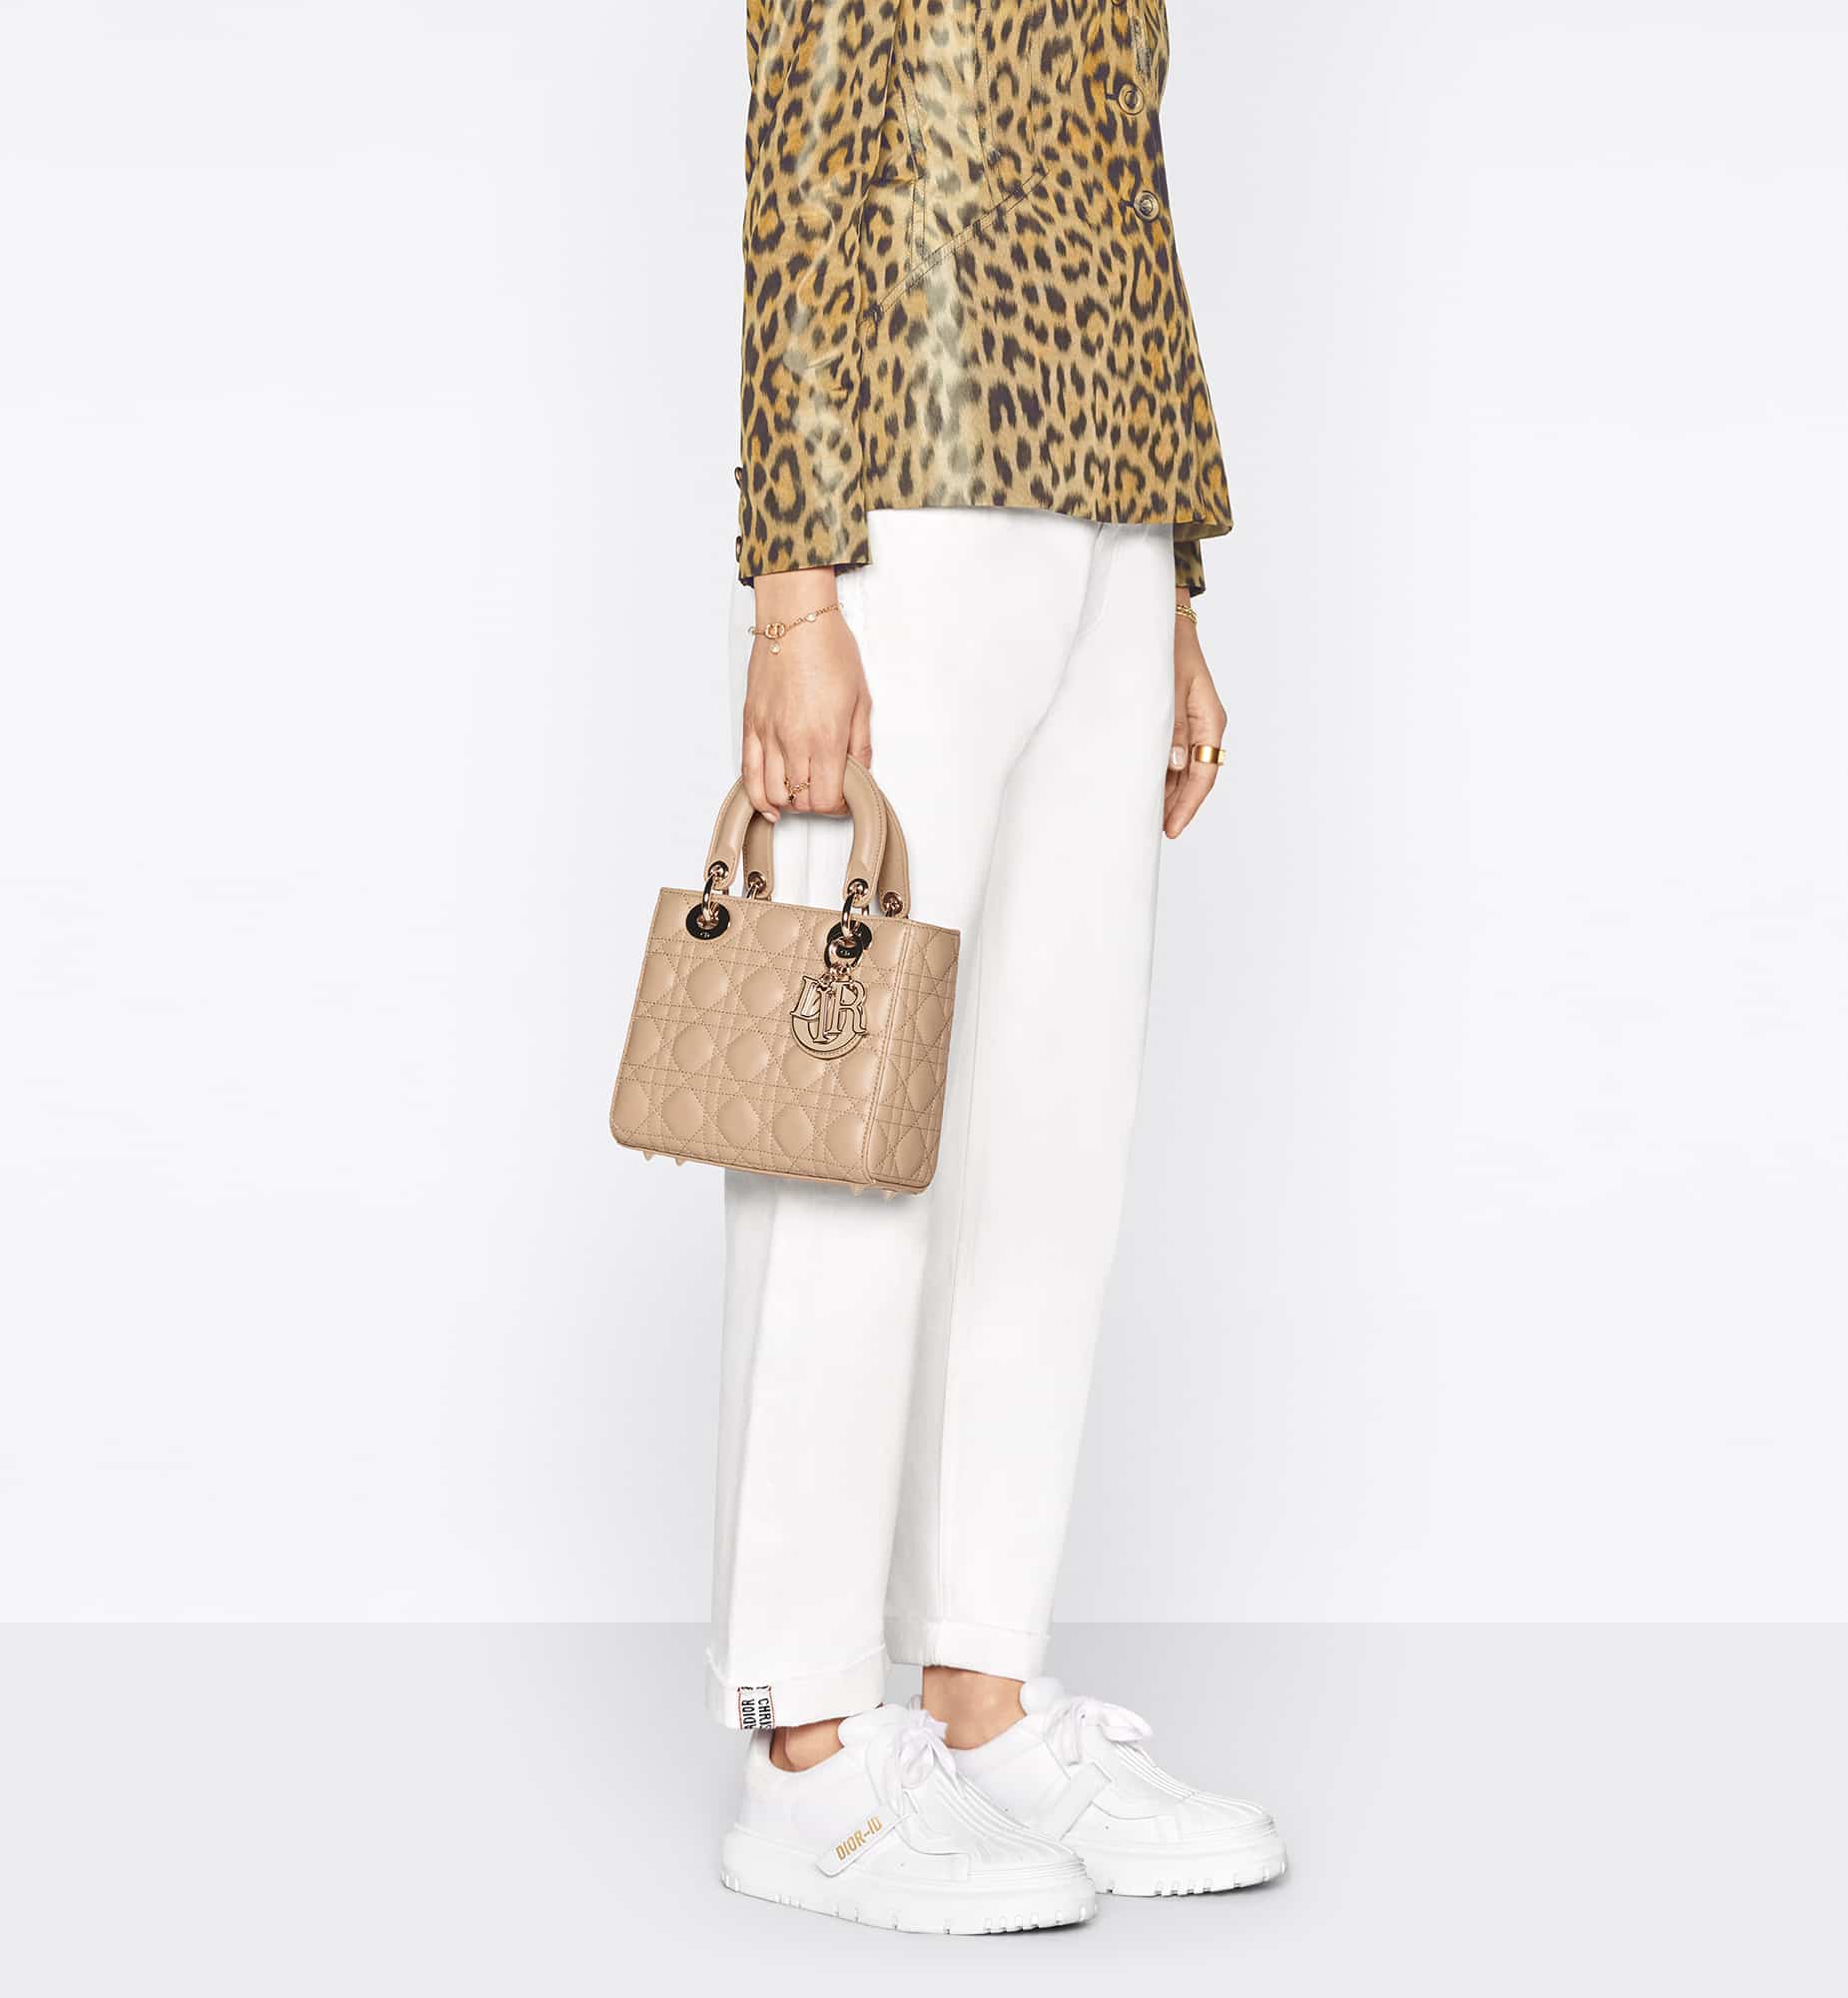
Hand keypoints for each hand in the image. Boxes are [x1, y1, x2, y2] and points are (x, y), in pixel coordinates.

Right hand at [742, 569, 873, 820]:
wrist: (796, 619)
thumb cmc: (830, 650)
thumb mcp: (861, 700)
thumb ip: (860, 745)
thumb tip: (860, 774)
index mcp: (826, 736)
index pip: (827, 798)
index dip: (838, 806)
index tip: (844, 797)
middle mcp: (794, 739)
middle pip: (802, 800)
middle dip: (817, 803)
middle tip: (826, 789)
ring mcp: (768, 734)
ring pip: (774, 793)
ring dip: (790, 801)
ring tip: (802, 790)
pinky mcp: (751, 725)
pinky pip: (748, 774)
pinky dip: (758, 796)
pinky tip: (770, 805)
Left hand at [1163, 595, 1227, 838]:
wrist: (1160, 617)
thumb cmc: (1165, 646)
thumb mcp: (1167, 686)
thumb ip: (1171, 726)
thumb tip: (1175, 764)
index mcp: (1210, 720)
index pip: (1202, 775)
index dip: (1186, 806)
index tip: (1170, 829)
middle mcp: (1204, 726)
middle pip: (1193, 779)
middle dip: (1174, 806)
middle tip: (1149, 832)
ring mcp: (1192, 724)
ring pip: (1182, 771)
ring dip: (1165, 793)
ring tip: (1143, 817)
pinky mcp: (1176, 720)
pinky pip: (1172, 756)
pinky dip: (1159, 774)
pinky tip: (1142, 787)